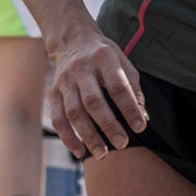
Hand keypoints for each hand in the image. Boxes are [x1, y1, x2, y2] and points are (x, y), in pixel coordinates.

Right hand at [44, 33, 146, 160]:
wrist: (71, 41)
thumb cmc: (104, 56)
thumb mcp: (123, 62)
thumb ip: (132, 88)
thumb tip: (142, 116)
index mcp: (103, 58)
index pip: (117, 86)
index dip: (129, 108)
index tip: (140, 127)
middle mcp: (81, 68)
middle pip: (93, 101)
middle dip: (108, 125)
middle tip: (122, 144)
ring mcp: (64, 81)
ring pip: (74, 112)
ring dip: (87, 136)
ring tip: (102, 154)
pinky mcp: (53, 92)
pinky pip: (58, 118)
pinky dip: (67, 137)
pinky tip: (79, 151)